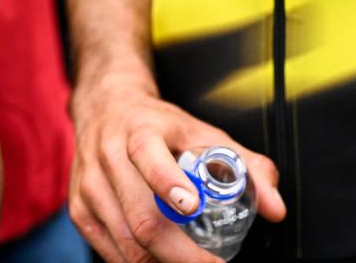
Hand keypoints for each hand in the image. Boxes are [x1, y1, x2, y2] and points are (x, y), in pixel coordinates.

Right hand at [68, 81, 284, 262]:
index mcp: (140, 130)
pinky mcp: (80, 210)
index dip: (169, 184)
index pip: (148, 154)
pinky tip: (161, 261)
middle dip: (181, 253)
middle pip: (141, 217)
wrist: (106, 108)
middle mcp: (109, 156)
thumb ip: (246, 166)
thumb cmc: (159, 124)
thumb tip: (276, 208)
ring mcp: (90, 186)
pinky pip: (111, 252)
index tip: (192, 207)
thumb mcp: (203, 132)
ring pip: (126, 242)